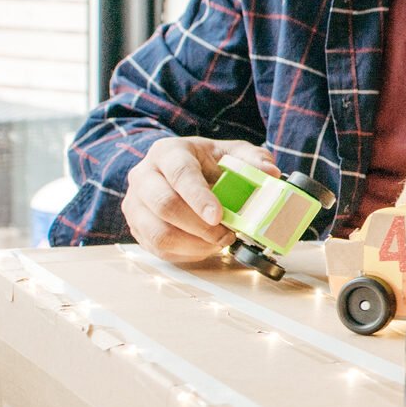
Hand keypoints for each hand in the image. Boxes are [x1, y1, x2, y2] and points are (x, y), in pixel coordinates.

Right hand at [122, 136, 277, 260]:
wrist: (179, 171)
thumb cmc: (207, 162)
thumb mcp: (232, 152)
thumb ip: (252, 159)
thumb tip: (270, 172)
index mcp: (168, 152)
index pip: (180, 174)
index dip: (199, 198)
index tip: (218, 216)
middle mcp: (144, 176)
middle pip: (164, 206)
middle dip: (199, 226)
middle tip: (226, 234)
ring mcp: (135, 204)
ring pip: (159, 233)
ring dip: (194, 244)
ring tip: (218, 241)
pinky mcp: (136, 228)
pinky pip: (158, 249)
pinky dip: (186, 253)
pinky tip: (205, 246)